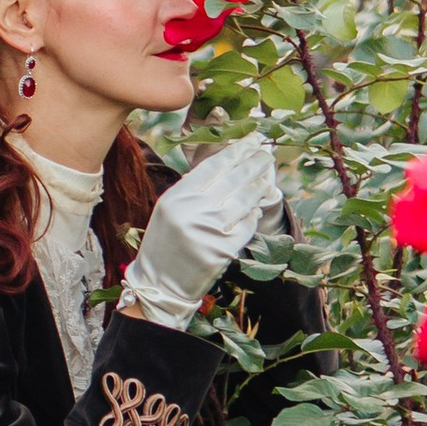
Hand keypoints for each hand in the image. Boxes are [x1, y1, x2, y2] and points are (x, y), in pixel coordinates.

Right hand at [119, 134, 283, 329]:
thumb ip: (196, 189)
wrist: (159, 285)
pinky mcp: (222, 250)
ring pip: (244, 201)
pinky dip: (253, 217)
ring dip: (259, 187)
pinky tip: (256, 210)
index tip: (252, 140)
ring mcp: (208, 230)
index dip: (236, 150)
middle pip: (233, 179)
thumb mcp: (171, 208)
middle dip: (254, 163)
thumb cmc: (166, 243)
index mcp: (177, 196)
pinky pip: (246, 227)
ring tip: (267, 178)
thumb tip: (231, 166)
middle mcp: (192, 210)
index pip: (213, 165)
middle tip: (267, 153)